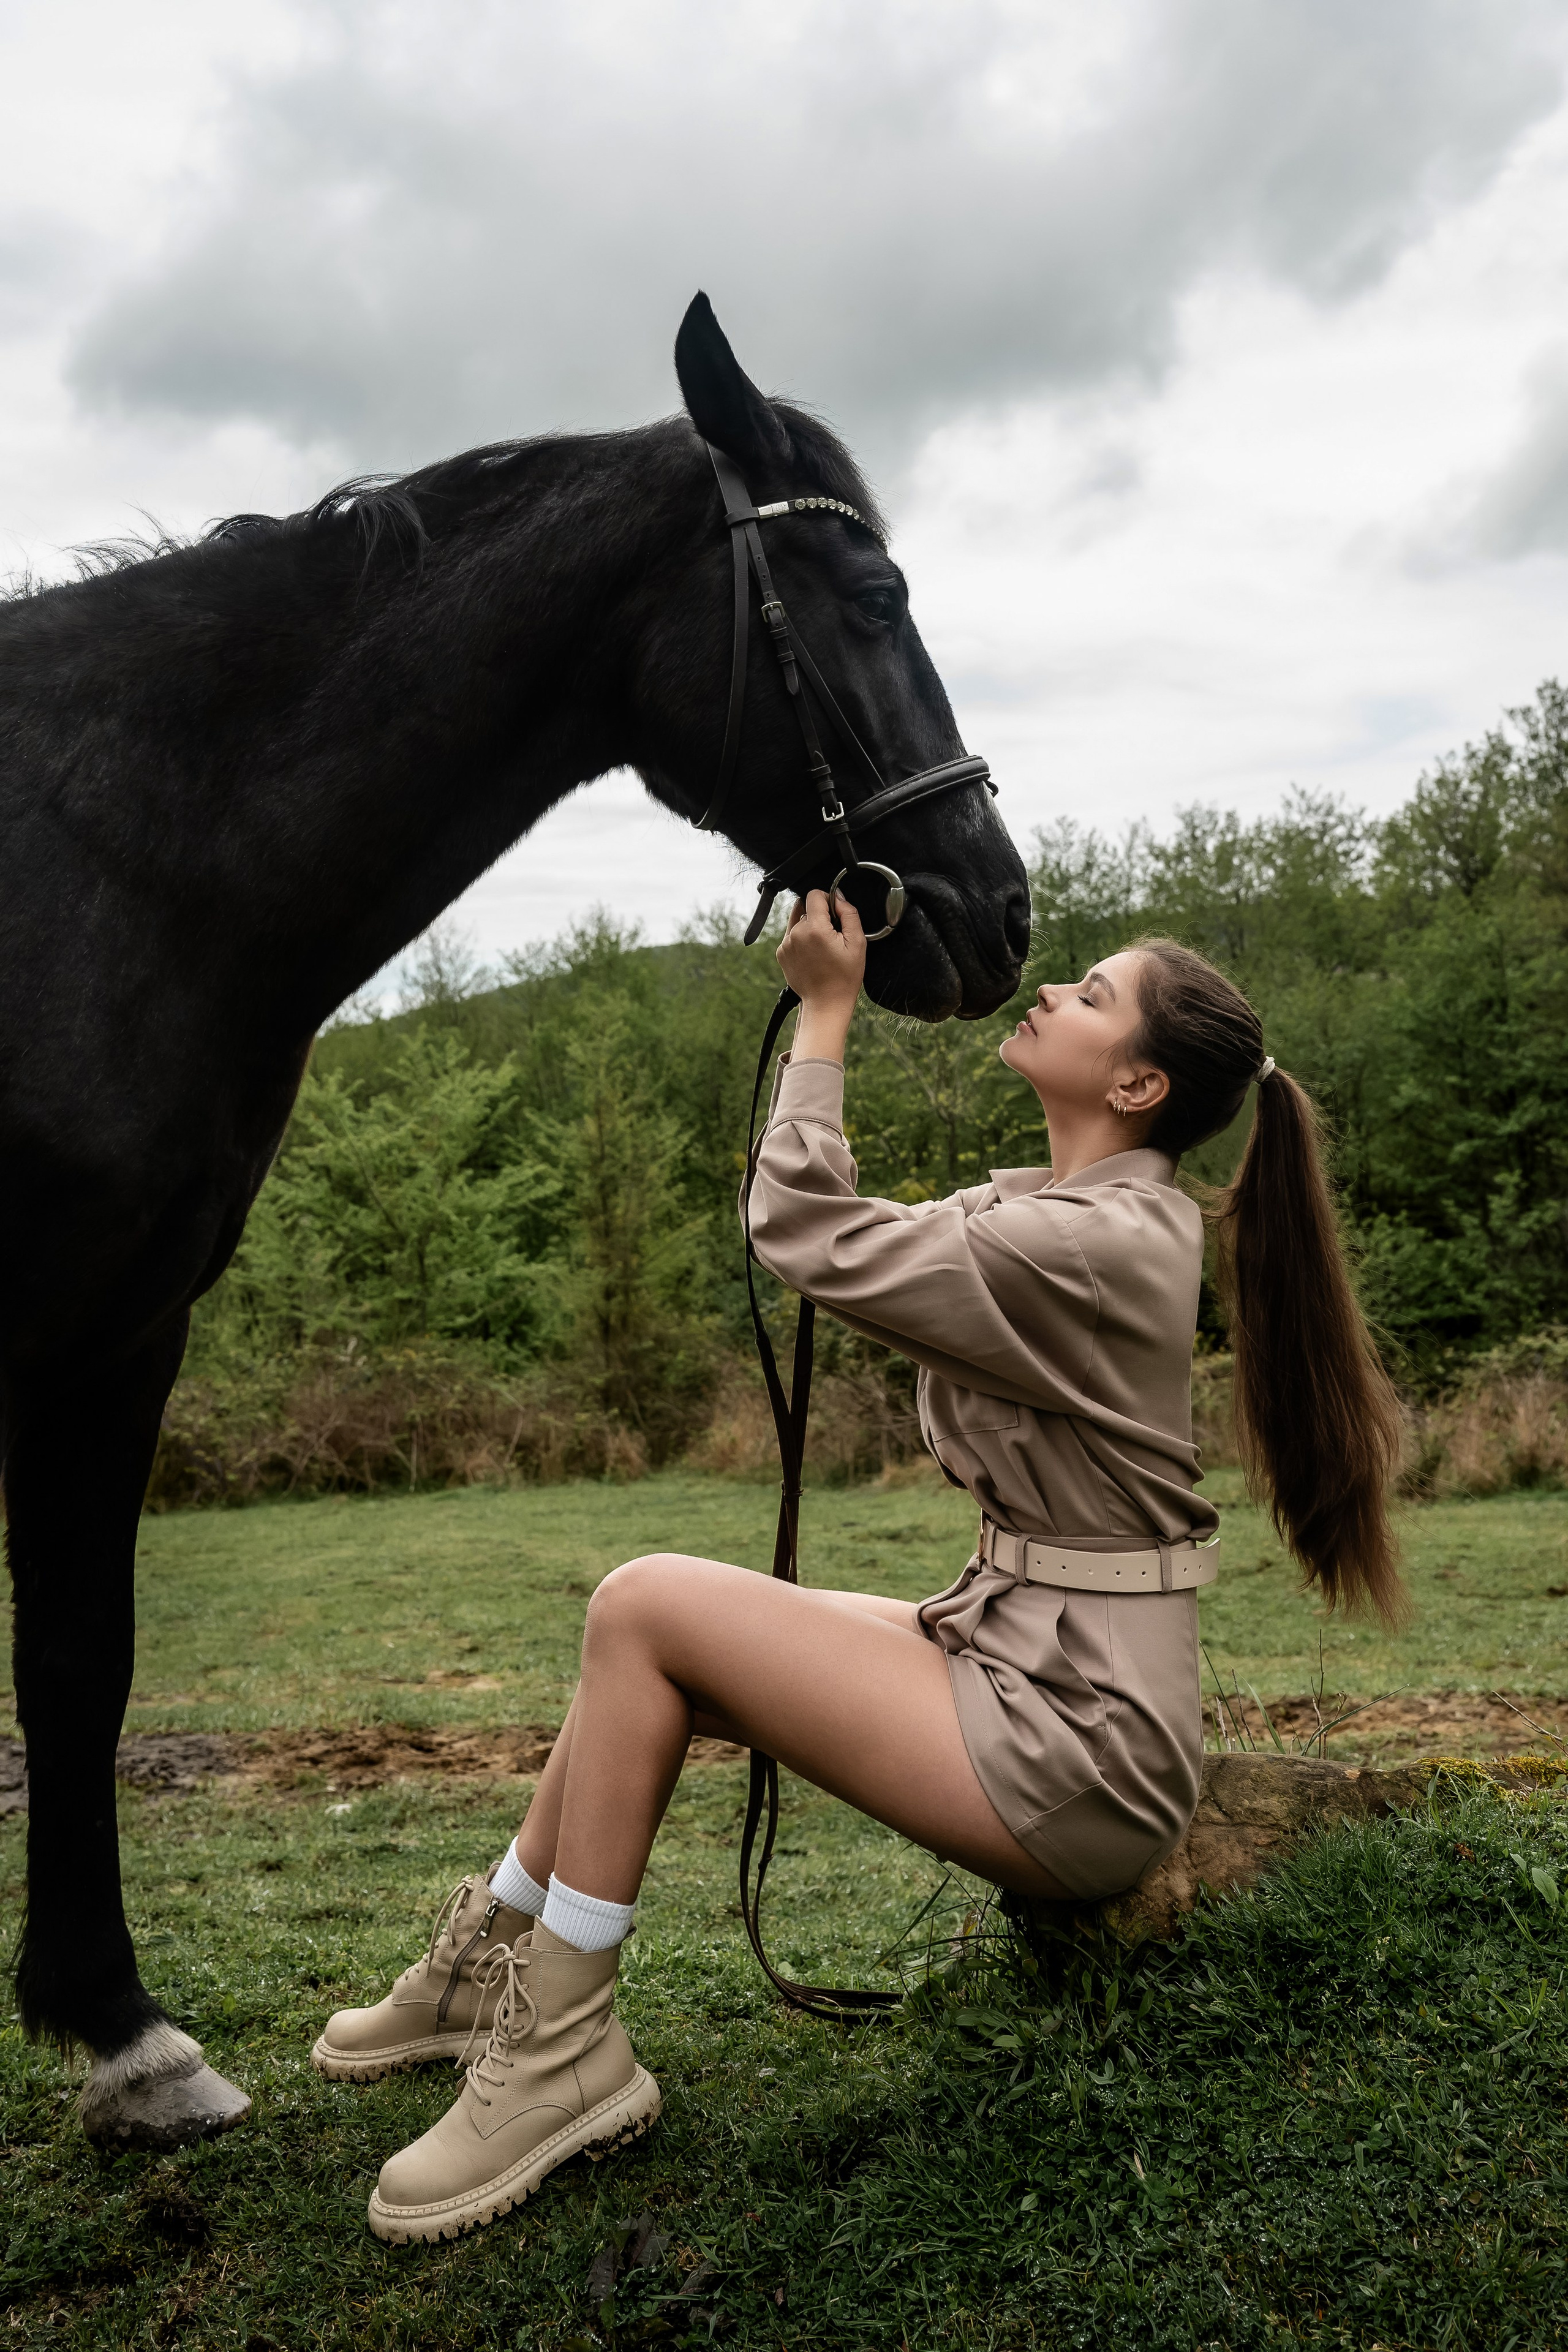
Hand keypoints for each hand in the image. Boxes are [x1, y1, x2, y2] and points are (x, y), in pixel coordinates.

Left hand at [777, 889, 864, 1059]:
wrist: (826, 1003)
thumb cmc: (844, 976)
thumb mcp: (857, 943)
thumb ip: (849, 913)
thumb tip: (838, 896)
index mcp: (814, 928)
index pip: (814, 894)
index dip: (827, 899)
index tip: (835, 914)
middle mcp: (795, 933)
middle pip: (805, 907)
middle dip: (819, 915)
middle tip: (831, 934)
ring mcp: (785, 943)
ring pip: (797, 920)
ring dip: (809, 925)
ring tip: (822, 945)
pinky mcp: (781, 953)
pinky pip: (791, 934)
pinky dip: (801, 938)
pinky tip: (813, 954)